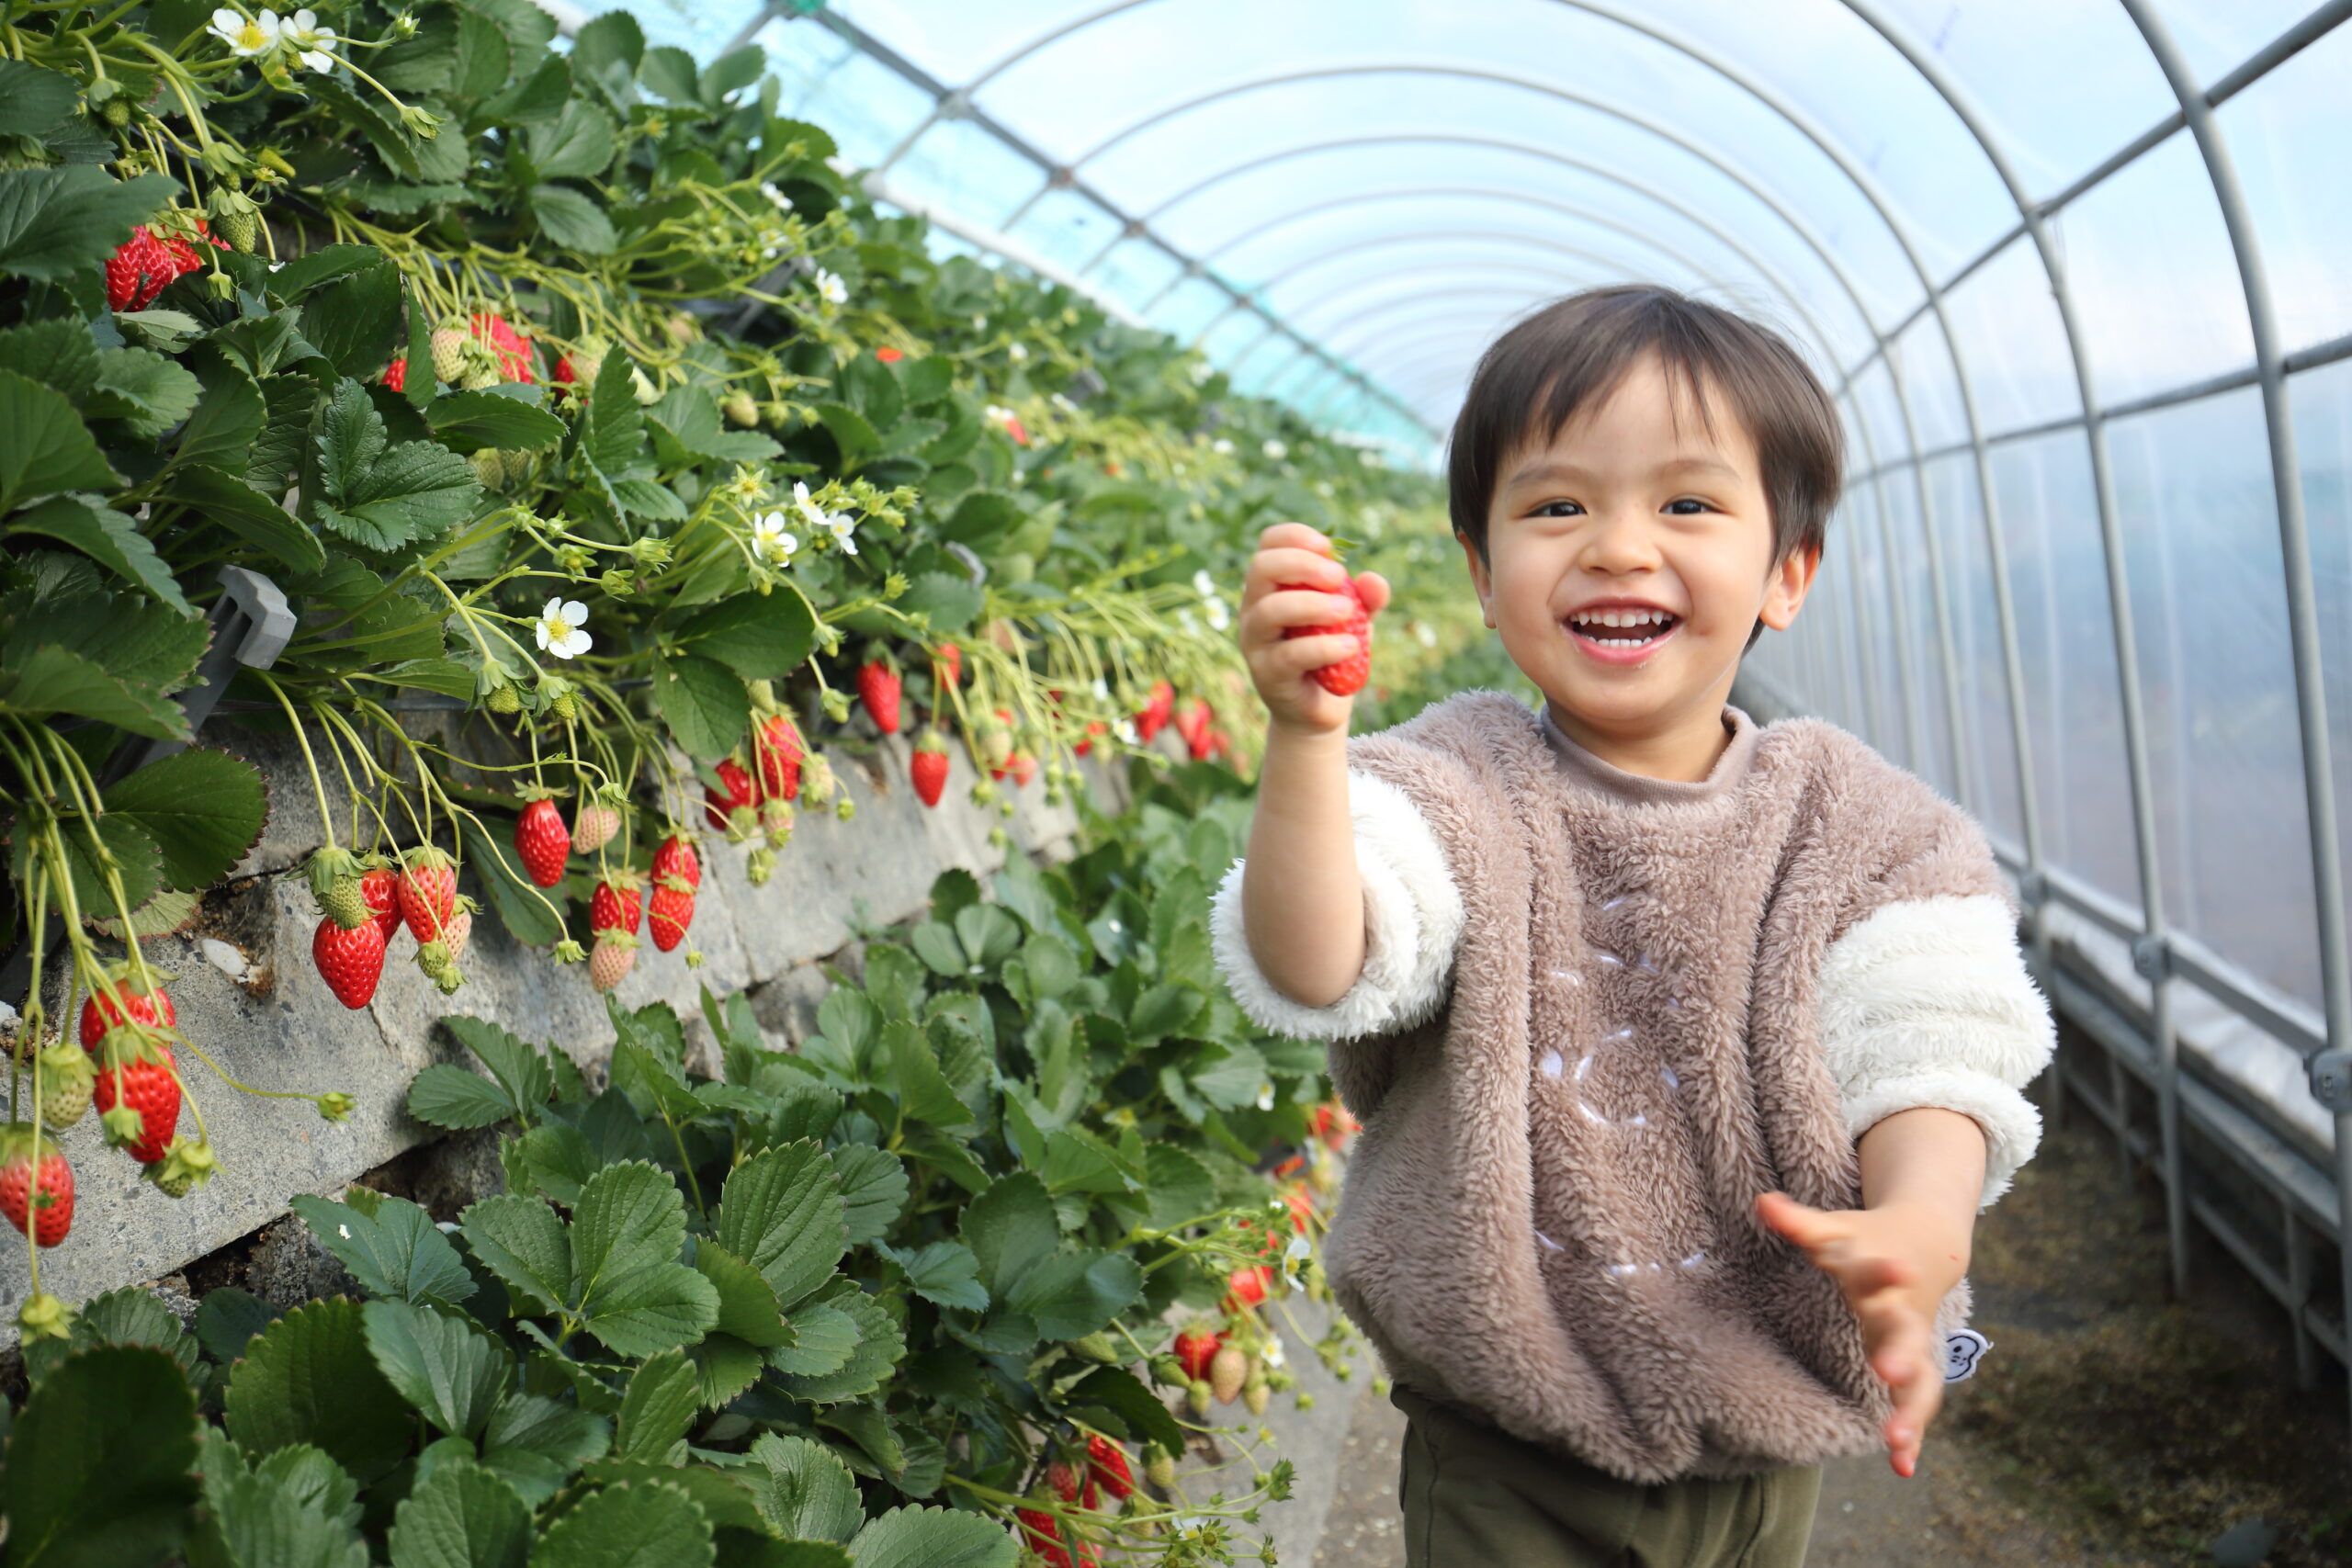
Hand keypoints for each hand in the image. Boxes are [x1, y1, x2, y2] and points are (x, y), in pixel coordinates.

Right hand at [1237, 523, 1389, 735]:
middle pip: (1261, 567)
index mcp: (1271, 586)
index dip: (1295, 536)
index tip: (1329, 546)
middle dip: (1303, 564)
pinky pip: (1290, 655)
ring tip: (1347, 612)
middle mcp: (1254, 609)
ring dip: (1313, 605)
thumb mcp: (1355, 620)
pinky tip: (1351, 647)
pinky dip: (1324, 647)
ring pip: (1270, 611)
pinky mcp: (1267, 675)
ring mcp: (1256, 643)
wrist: (1321, 708)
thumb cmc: (1332, 653)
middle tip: (1338, 577)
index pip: (1268, 544)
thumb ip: (1366, 598)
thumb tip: (1372, 579)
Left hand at [1755, 1191, 1964, 1478]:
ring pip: (1921, 1383)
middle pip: (1908, 1337)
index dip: (1887, 1271)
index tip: (1899, 1271)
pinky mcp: (1912, 1373)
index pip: (1884, 1272)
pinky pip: (1916, 1407)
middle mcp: (1903, 1316)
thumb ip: (1800, 1223)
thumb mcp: (1835, 1230)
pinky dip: (1913, 1437)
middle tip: (1888, 1373)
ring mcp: (1912, 1348)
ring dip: (1911, 1412)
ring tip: (1897, 1442)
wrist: (1922, 1250)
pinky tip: (1902, 1468)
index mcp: (1883, 1276)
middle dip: (1901, 1355)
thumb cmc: (1866, 1243)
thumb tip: (1762, 1203)